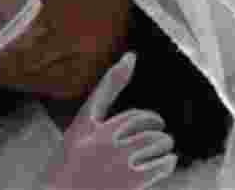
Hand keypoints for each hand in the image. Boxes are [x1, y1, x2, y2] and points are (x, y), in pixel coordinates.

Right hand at [39, 52, 176, 189]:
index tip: (130, 58)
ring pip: (155, 141)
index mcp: (85, 127)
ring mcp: (117, 159)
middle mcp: (101, 138)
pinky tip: (168, 162)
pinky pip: (160, 164)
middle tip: (161, 132)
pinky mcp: (131, 180)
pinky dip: (168, 162)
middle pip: (140, 120)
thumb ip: (96, 126)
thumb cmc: (67, 172)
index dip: (118, 75)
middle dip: (155, 125)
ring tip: (166, 149)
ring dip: (165, 145)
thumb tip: (121, 102)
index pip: (104, 94)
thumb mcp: (76, 141)